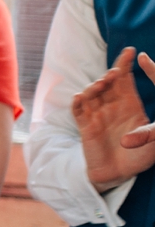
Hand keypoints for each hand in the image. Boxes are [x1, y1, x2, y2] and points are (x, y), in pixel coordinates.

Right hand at [72, 47, 154, 189]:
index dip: (128, 65)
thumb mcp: (154, 143)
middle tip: (116, 71)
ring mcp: (97, 114)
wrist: (118, 175)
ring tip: (102, 84)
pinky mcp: (85, 126)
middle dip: (112, 73)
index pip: (127, 80)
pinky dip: (78, 102)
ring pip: (93, 93)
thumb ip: (147, 135)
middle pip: (109, 83)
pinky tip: (81, 97)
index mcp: (131, 105)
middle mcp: (113, 106)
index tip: (132, 52)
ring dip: (95, 86)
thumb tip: (130, 136)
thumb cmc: (139, 157)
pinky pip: (79, 110)